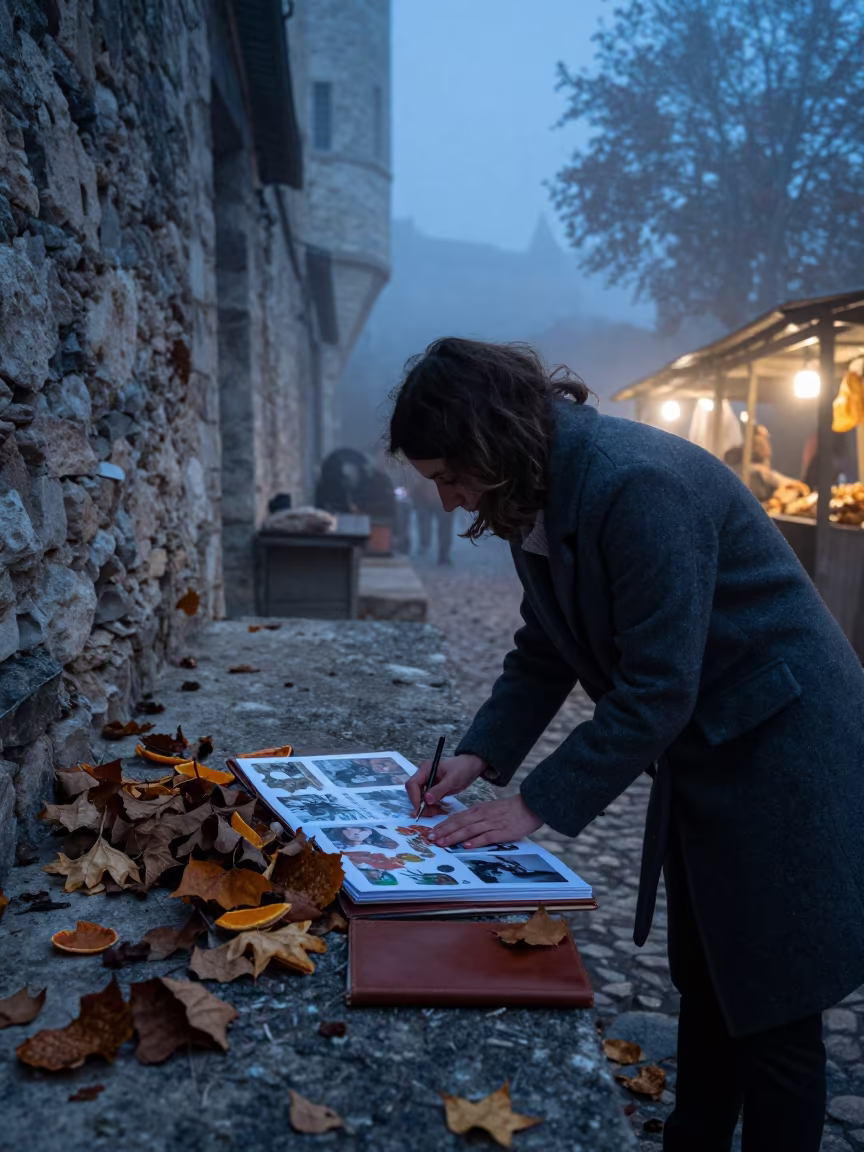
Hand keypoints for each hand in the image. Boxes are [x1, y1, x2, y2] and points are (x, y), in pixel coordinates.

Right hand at [405, 754, 485, 814]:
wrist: (471, 767)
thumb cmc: (463, 769)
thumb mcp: (452, 780)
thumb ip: (439, 790)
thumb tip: (426, 800)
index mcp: (426, 769)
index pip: (412, 784)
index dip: (414, 798)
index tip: (419, 810)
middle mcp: (423, 775)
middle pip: (414, 792)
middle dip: (420, 804)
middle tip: (432, 813)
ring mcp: (427, 782)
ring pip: (420, 798)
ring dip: (426, 807)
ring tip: (438, 811)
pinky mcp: (432, 789)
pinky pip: (427, 800)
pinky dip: (431, 807)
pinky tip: (439, 809)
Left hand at [428, 795, 542, 848]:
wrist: (529, 806)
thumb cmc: (510, 809)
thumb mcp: (490, 808)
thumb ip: (477, 816)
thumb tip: (462, 826)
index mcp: (478, 809)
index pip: (456, 817)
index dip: (443, 825)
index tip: (431, 832)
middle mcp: (482, 815)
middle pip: (459, 823)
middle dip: (443, 831)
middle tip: (431, 839)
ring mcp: (491, 823)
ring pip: (468, 830)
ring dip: (454, 837)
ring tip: (442, 843)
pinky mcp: (501, 832)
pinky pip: (486, 837)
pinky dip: (475, 841)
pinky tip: (465, 846)